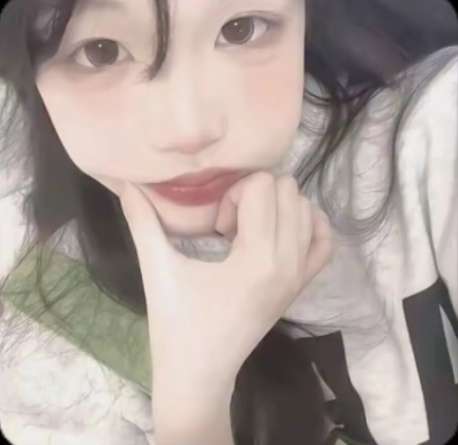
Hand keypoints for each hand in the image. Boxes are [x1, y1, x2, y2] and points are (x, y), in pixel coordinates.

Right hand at [119, 172, 333, 391]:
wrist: (199, 376)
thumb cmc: (175, 326)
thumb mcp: (157, 270)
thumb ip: (141, 222)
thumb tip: (125, 182)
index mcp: (258, 258)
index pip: (264, 187)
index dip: (233, 195)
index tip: (216, 227)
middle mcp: (289, 263)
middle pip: (289, 191)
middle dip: (255, 198)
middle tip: (229, 227)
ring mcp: (301, 276)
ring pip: (308, 210)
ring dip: (276, 210)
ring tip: (248, 233)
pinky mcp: (301, 287)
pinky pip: (324, 242)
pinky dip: (307, 225)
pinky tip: (279, 230)